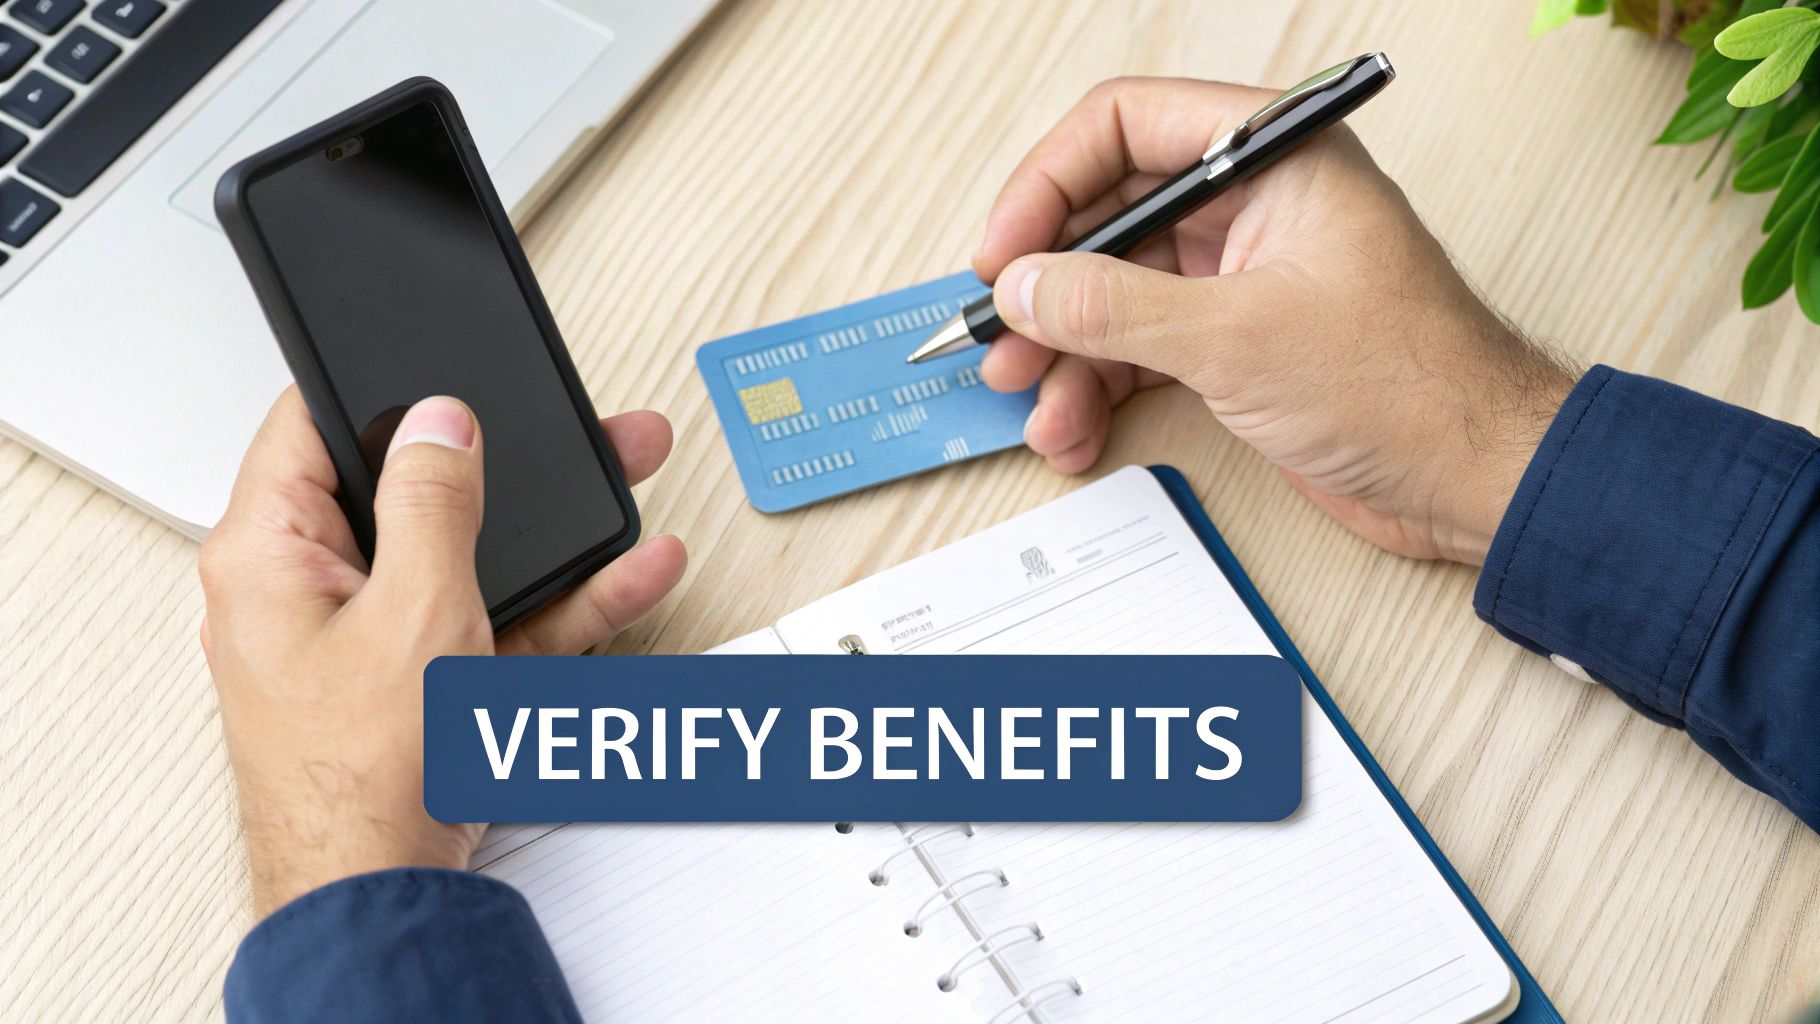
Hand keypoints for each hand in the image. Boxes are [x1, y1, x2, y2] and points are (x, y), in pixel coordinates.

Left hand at [199, 390, 686, 915]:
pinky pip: (492, 622)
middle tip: (563, 428)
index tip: (443, 369)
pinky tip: (629, 574)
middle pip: (410, 495)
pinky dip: (556, 603)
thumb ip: (430, 501)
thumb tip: (436, 421)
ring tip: (624, 484)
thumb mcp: (412, 606)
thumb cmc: (359, 774)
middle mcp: (310, 591)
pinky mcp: (420, 683)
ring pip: (467, 560)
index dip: (377, 388)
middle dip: (502, 464)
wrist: (382, 896)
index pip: (308, 429)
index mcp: (268, 554)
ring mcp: (371, 639)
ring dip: (550, 535)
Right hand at [975, 77, 1574, 563]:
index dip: (1048, 185)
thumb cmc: (1409, 387)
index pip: (1126, 126)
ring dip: (1066, 350)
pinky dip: (1101, 386)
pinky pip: (1142, 347)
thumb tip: (1027, 287)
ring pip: (1118, 291)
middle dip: (1048, 284)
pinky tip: (1074, 428)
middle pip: (1110, 215)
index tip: (1003, 253)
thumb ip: (1116, 309)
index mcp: (1273, 156)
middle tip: (1000, 338)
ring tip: (1034, 402)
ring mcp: (1242, 275)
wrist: (1474, 479)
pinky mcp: (1237, 342)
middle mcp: (1254, 204)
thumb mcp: (1237, 340)